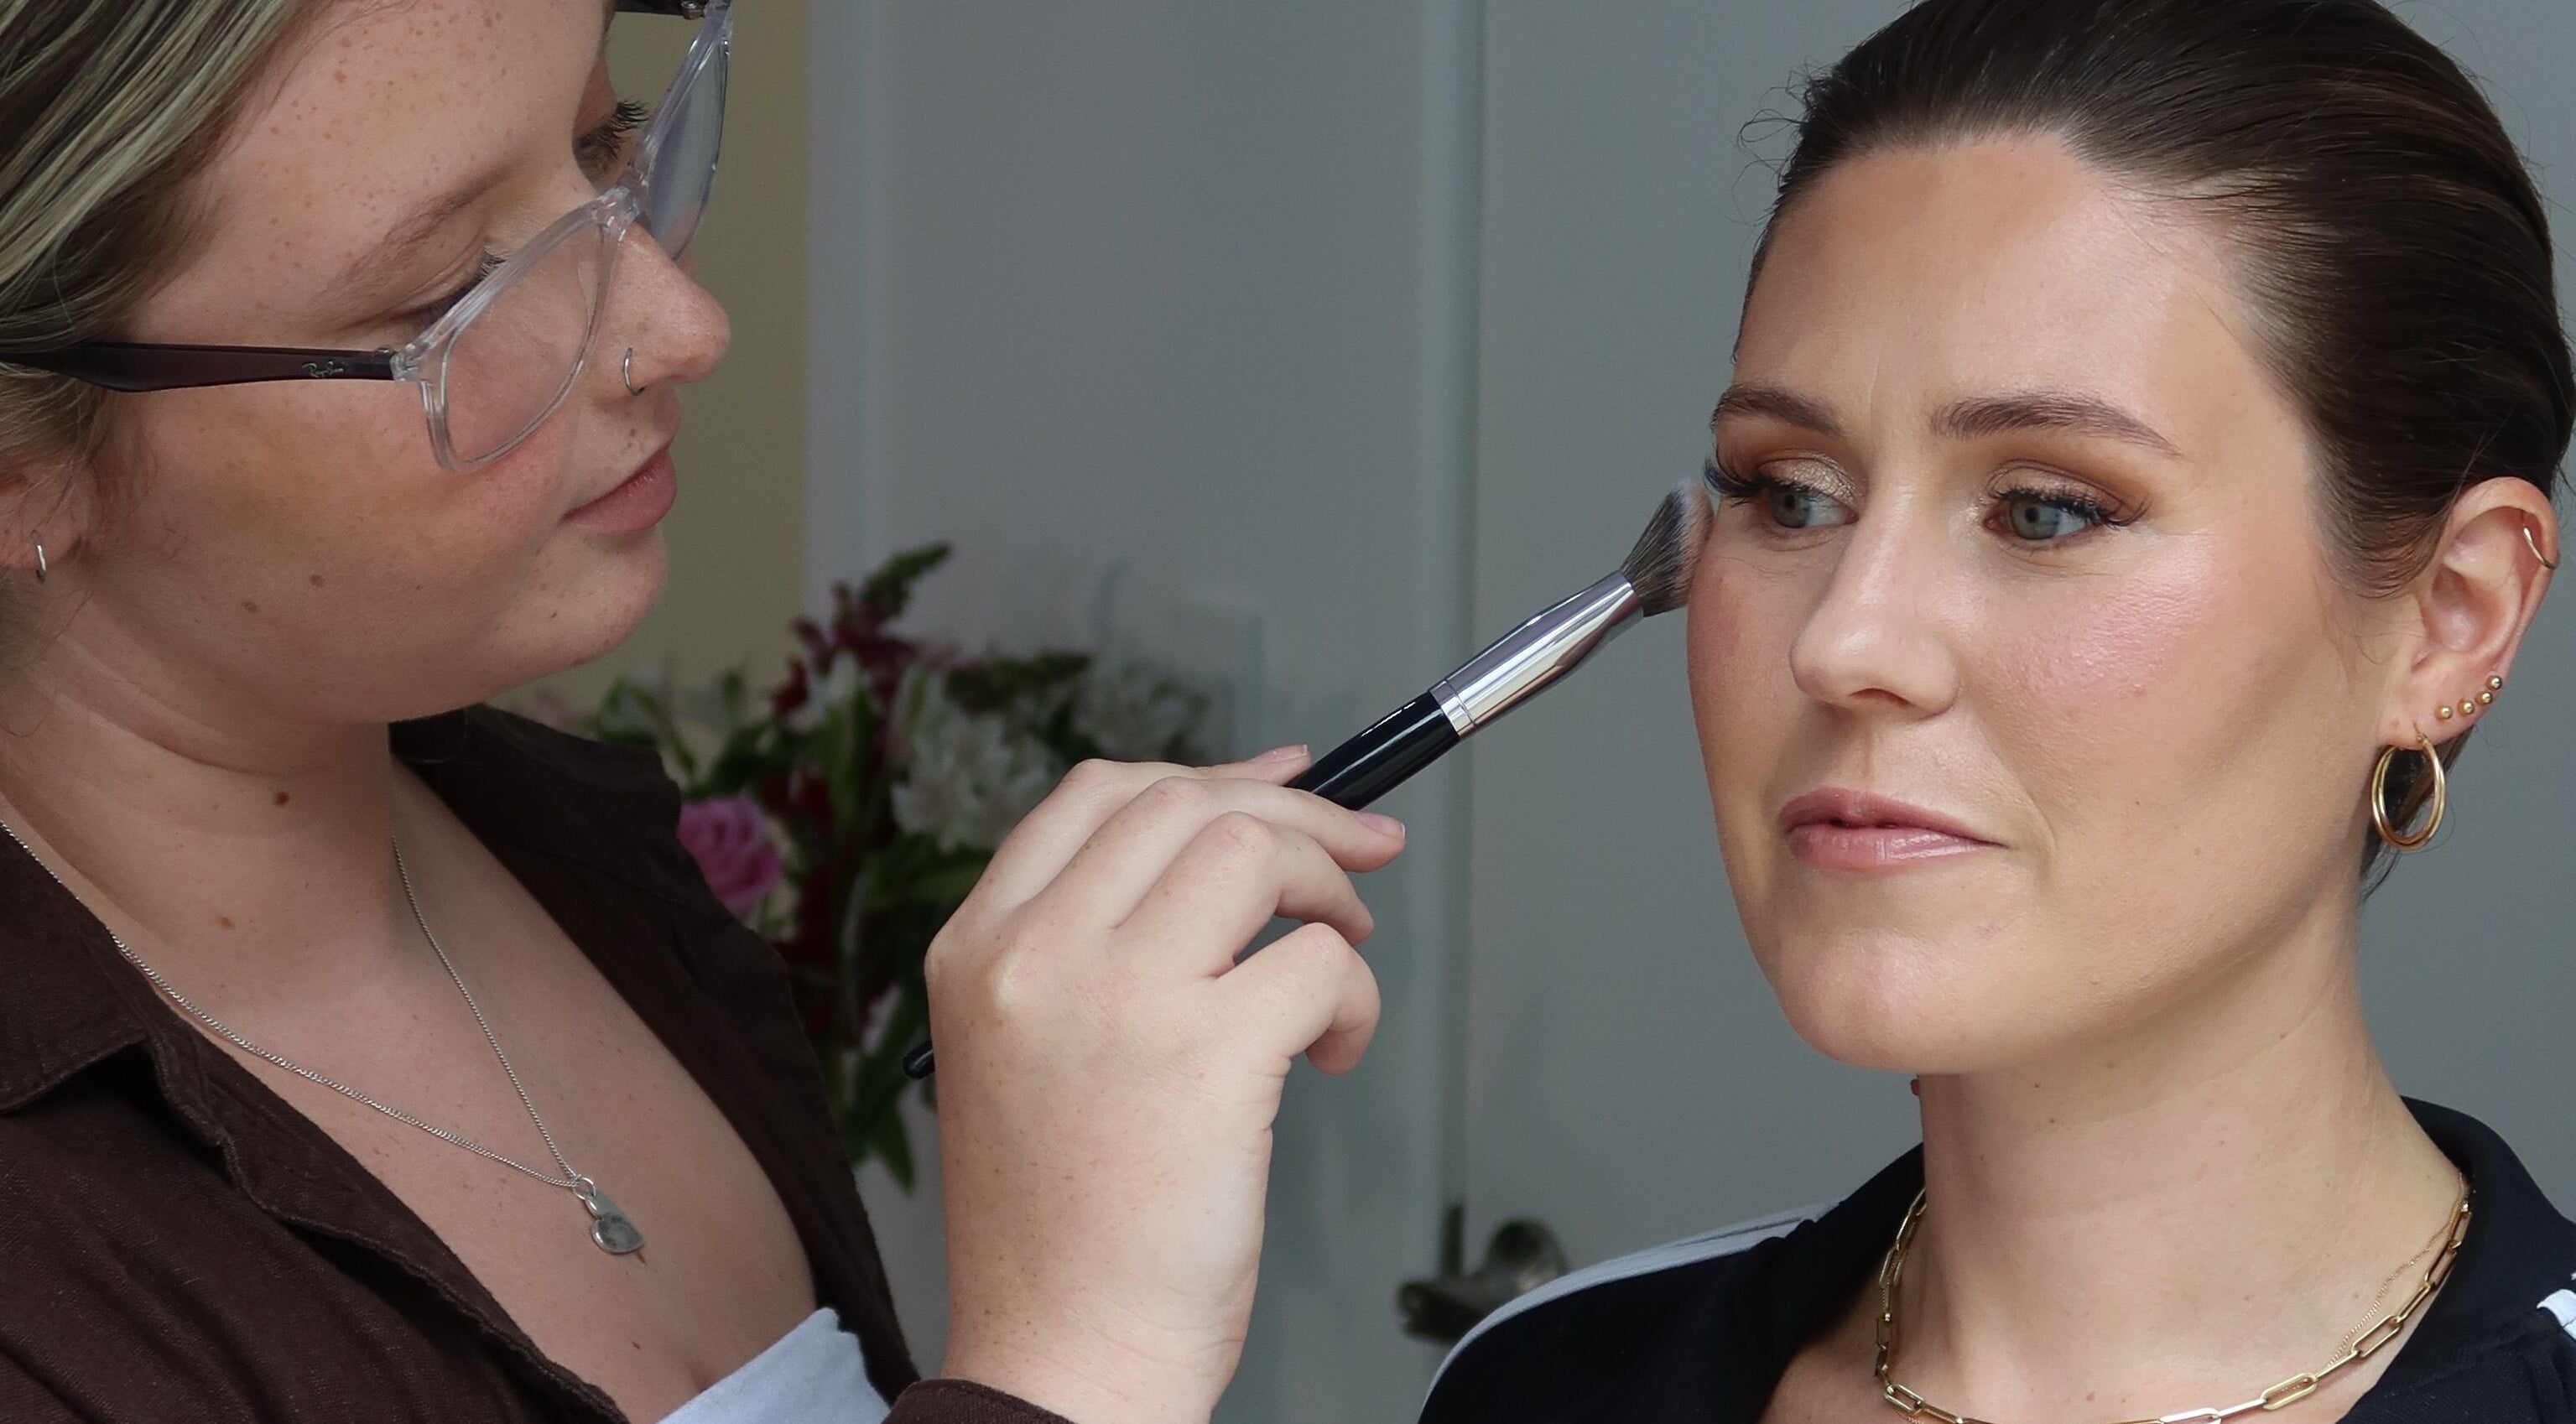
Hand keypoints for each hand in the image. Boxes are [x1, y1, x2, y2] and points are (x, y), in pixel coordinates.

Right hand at [929, 747, 1403, 1423]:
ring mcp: (1117, 996)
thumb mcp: (1025, 1057)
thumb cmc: (1064, 1229)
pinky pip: (1316, 963)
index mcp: (978, 950)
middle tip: (1358, 858)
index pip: (1093, 797)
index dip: (1208, 775)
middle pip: (1182, 804)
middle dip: (1295, 814)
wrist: (1062, 1357)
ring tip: (1340, 957)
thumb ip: (1091, 952)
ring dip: (1327, 890)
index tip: (1284, 784)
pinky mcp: (1204, 1054)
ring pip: (1253, 851)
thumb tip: (1225, 849)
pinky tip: (1333, 1054)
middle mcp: (1034, 954)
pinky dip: (1355, 998)